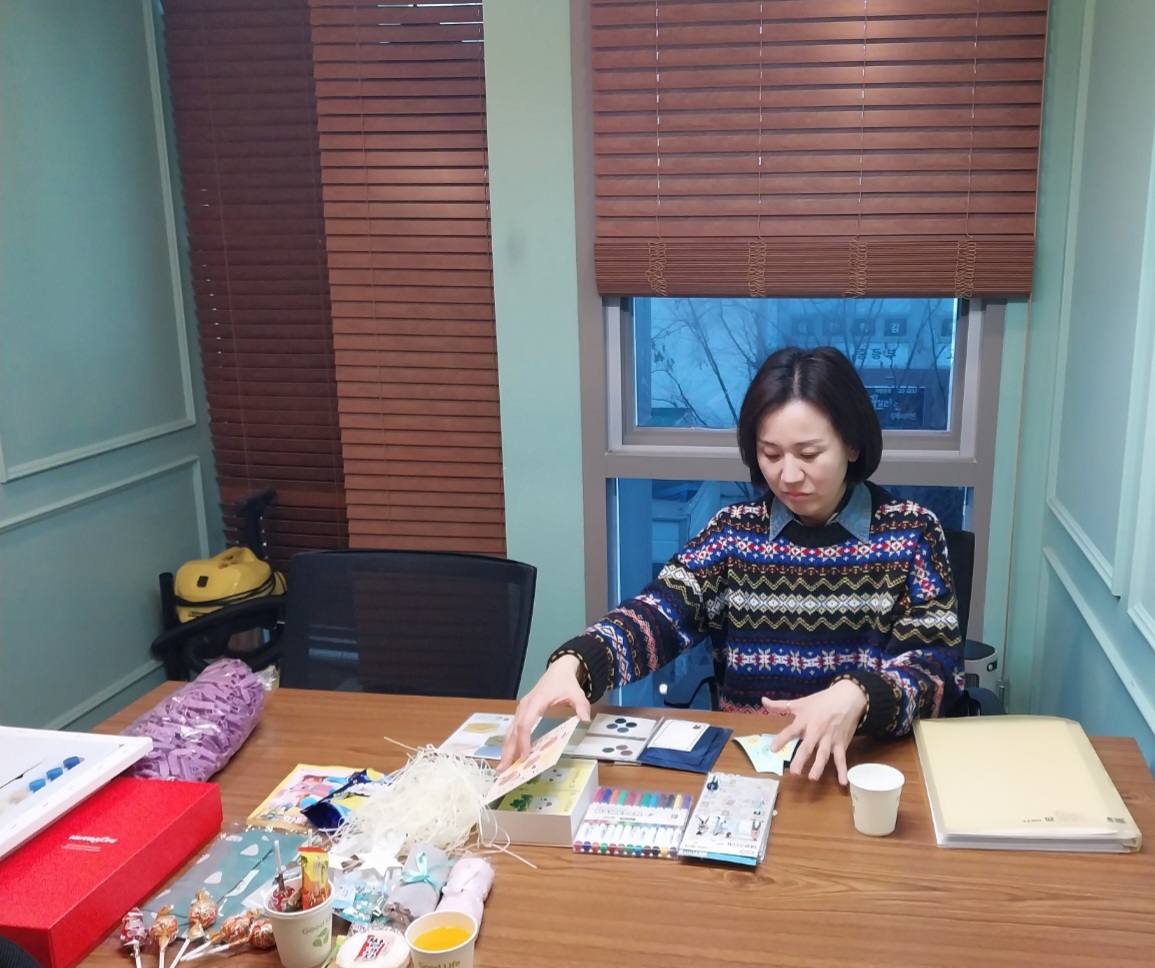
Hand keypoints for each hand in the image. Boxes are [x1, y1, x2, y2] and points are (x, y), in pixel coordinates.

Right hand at [497, 655, 590, 770]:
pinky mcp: (522, 712)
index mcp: (536, 701)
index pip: (525, 723)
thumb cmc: (565, 683)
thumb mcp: (577, 693)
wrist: (558, 670)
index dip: (523, 740)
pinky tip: (510, 755)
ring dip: (506, 748)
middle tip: (504, 769)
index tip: (524, 756)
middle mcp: (525, 706)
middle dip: (508, 750)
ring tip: (503, 767)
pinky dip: (510, 743)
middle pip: (513, 730)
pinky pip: (513, 729)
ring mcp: (521, 709)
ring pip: (510, 730)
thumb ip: (582, 706)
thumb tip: (584, 720)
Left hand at [761, 679, 867, 784]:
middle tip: (794, 772)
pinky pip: (841, 758)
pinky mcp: (841, 743)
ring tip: (812, 778)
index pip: (791, 731)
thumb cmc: (821, 701)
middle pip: (807, 746)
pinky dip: (843, 770)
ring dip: (818, 766)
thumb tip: (762, 700)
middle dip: (801, 759)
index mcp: (804, 721)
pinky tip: (843, 782)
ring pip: (823, 754)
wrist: (847, 698)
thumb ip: (779, 705)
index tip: (773, 750)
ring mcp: (829, 739)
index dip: (782, 739)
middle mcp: (816, 731)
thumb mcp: (799, 703)